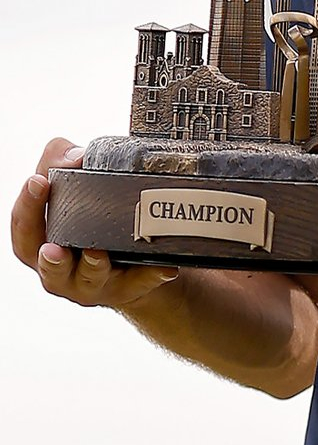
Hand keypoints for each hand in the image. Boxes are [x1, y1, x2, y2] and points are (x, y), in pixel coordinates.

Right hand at [11, 137, 179, 308]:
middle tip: (54, 248)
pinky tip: (165, 267)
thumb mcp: (73, 189)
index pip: (25, 231)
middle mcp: (63, 269)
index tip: (38, 181)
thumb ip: (63, 164)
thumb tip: (75, 156)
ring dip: (92, 266)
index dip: (27, 207)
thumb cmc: (91, 221)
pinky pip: (139, 283)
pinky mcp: (127, 288)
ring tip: (97, 252)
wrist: (130, 260)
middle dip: (51, 259)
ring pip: (89, 279)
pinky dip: (150, 275)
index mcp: (44, 243)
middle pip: (50, 268)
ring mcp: (94, 283)